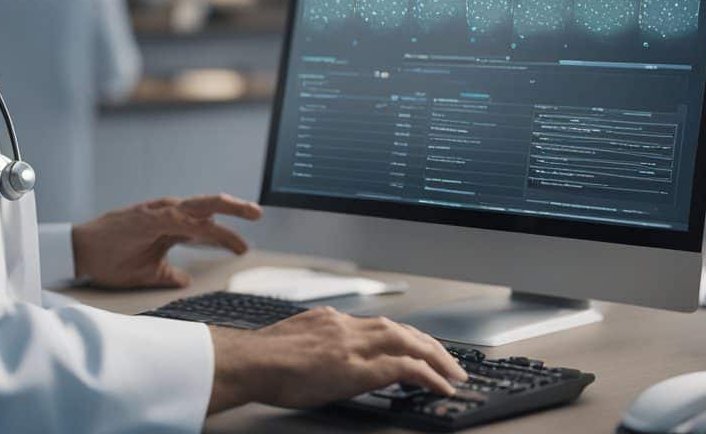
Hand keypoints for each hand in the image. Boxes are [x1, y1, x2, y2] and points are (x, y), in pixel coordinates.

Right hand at [72, 193, 261, 288]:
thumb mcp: (148, 272)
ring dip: (225, 208)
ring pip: (199, 206)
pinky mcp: (146, 216)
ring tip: (248, 212)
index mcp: (169, 227)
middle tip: (258, 214)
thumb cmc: (111, 259)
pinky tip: (212, 225)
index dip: (225, 236)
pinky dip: (196, 221)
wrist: (80, 253)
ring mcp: (158, 212)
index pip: (205, 227)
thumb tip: (186, 282)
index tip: (244, 248)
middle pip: (208, 207)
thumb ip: (169, 274)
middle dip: (235, 208)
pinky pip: (178, 217)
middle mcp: (168, 214)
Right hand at [206, 307, 468, 413]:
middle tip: (451, 361)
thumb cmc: (261, 359)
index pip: (379, 326)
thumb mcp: (293, 340)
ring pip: (409, 342)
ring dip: (437, 357)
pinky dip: (428, 374)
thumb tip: (322, 352)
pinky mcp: (358, 366)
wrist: (250, 362)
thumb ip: (315, 341)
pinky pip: (405, 366)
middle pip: (401, 330)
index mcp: (331, 320)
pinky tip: (441, 385)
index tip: (419, 347)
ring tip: (454, 373)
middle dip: (430, 345)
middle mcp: (347, 326)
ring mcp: (355, 344)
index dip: (405, 337)